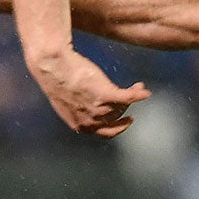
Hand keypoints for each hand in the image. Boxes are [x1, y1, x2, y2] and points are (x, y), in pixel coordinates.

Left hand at [27, 44, 149, 137]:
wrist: (53, 66)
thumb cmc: (56, 78)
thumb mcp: (67, 100)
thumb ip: (78, 107)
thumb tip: (85, 104)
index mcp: (79, 125)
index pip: (105, 132)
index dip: (117, 127)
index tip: (125, 120)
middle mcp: (90, 122)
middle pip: (116, 117)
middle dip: (126, 108)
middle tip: (132, 96)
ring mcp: (99, 109)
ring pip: (122, 106)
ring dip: (133, 96)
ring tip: (138, 87)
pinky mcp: (106, 94)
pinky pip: (128, 97)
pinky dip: (138, 94)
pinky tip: (145, 92)